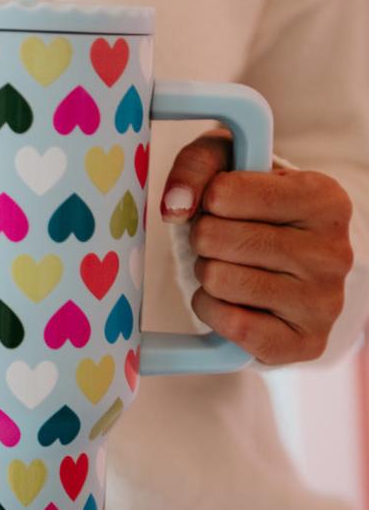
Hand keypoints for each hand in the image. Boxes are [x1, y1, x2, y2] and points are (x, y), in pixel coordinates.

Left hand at [159, 129, 354, 364]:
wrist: (292, 268)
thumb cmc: (256, 210)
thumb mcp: (230, 165)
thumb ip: (197, 165)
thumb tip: (175, 208)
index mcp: (324, 198)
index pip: (222, 194)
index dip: (208, 200)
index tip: (224, 205)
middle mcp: (334, 252)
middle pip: (214, 239)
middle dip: (203, 239)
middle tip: (224, 241)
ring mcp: (324, 303)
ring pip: (217, 281)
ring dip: (207, 274)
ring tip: (232, 268)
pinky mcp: (306, 344)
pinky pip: (230, 325)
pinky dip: (212, 311)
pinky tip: (232, 301)